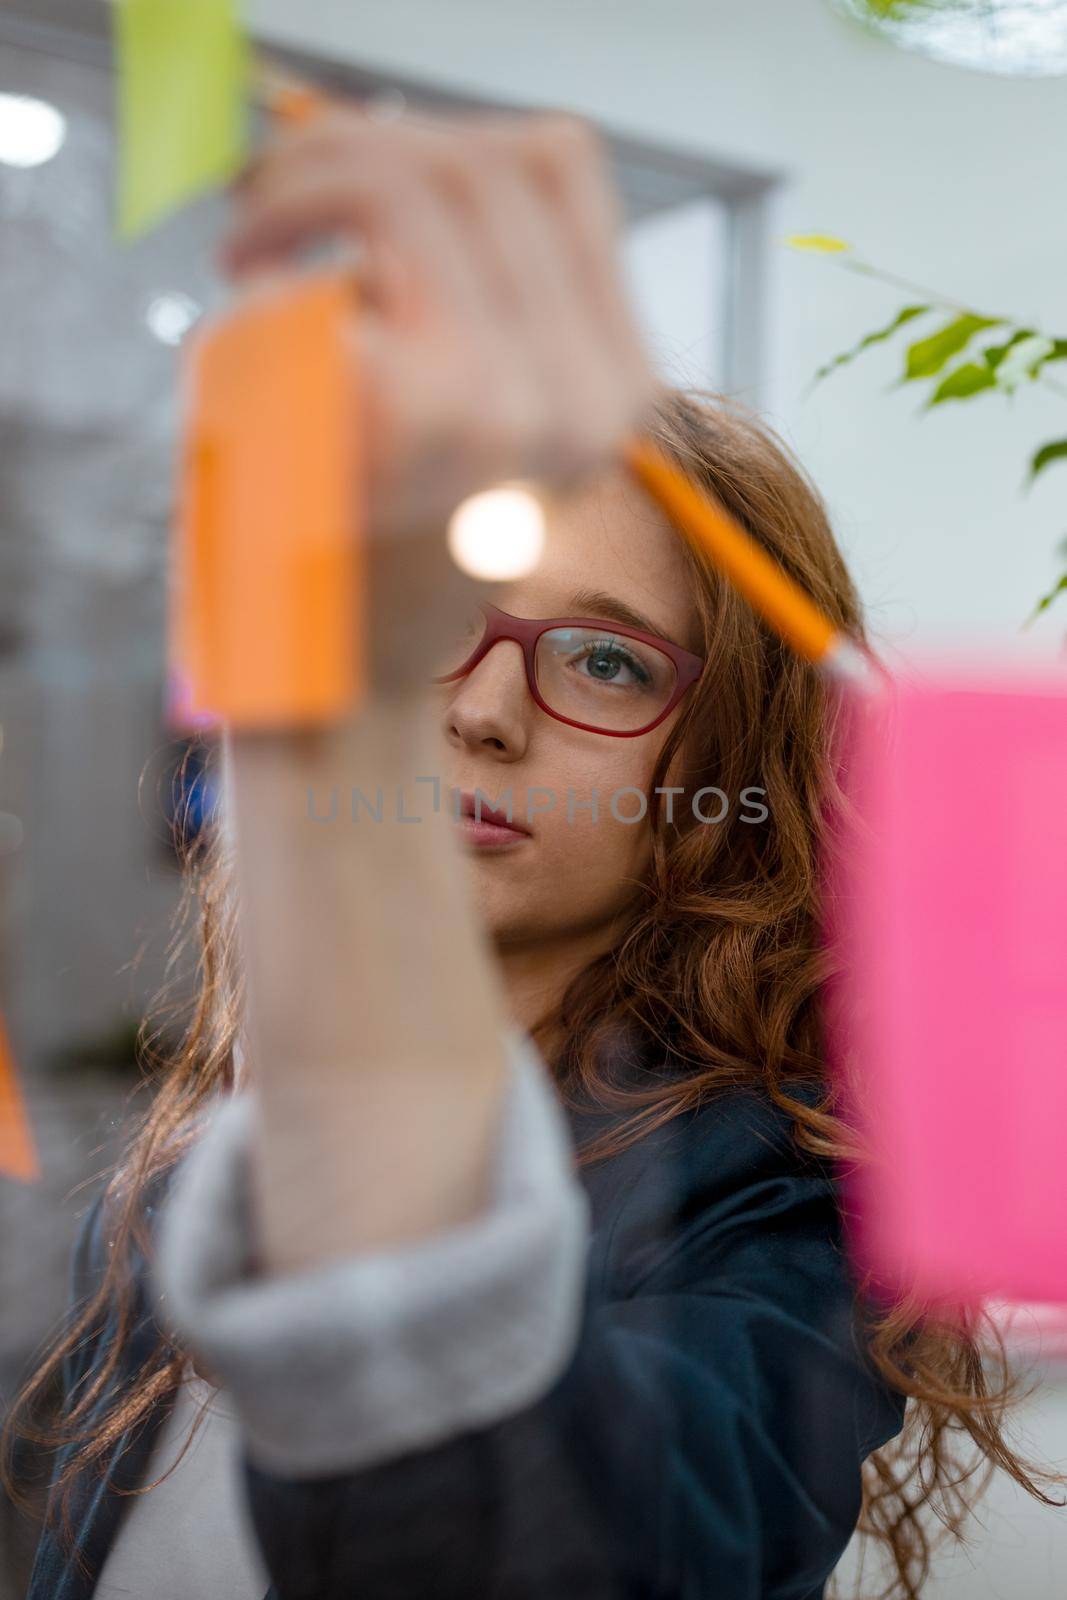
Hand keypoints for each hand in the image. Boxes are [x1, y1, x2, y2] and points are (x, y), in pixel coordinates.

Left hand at [222, 104, 658, 694]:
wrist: (333, 684)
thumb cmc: (373, 547)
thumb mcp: (477, 413)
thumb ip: (489, 293)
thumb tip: (430, 145)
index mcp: (612, 392)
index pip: (559, 165)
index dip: (442, 130)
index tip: (354, 186)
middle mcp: (583, 401)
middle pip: (490, 157)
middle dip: (361, 142)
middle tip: (270, 201)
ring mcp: (507, 410)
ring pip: (429, 176)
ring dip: (318, 177)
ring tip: (255, 240)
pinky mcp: (416, 417)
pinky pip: (350, 255)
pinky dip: (286, 244)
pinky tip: (246, 291)